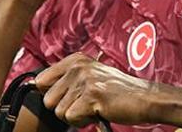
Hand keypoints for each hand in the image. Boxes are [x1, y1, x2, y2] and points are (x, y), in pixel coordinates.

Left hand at [35, 53, 155, 126]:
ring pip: (59, 112)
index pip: (41, 80)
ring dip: (76, 116)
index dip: (53, 95)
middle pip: (48, 100)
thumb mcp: (91, 76)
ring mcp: (85, 80)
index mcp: (76, 60)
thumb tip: (36, 85)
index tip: (69, 98)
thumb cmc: (118, 92)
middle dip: (65, 109)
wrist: (145, 98)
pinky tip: (98, 112)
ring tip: (94, 107)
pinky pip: (71, 117)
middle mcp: (78, 66)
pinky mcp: (92, 95)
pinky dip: (84, 121)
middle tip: (85, 105)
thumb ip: (66, 79)